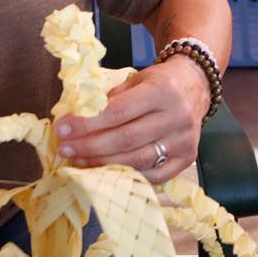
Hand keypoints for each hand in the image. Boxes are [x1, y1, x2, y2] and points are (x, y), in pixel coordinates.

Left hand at [53, 57, 208, 183]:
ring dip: (102, 164)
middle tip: (65, 148)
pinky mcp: (187, 158)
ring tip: (79, 161)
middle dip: (90, 146)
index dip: (87, 124)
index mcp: (162, 91)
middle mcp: (177, 117)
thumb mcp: (136, 80)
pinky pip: (153, 175)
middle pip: (125, 139)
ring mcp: (184, 140)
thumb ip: (109, 99)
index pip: (118, 112)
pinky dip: (127, 176)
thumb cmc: (160, 82)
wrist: (195, 86)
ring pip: (137, 160)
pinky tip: (105, 172)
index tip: (62, 129)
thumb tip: (75, 121)